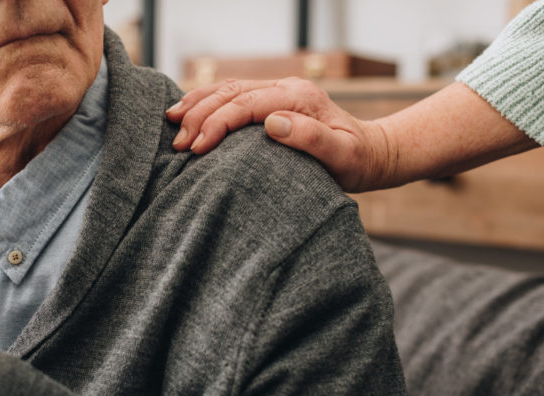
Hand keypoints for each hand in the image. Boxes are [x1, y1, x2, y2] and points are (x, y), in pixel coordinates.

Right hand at [166, 78, 394, 191]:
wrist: (372, 153)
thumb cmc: (357, 161)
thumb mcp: (342, 156)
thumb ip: (311, 139)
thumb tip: (272, 124)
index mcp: (299, 98)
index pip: (246, 103)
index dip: (218, 123)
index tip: (197, 148)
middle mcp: (286, 88)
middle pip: (231, 92)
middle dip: (199, 115)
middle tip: (178, 143)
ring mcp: (278, 91)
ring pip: (227, 89)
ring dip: (197, 104)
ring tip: (171, 122)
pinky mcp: (271, 100)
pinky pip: (233, 95)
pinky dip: (207, 102)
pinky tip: (188, 112)